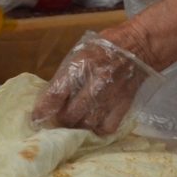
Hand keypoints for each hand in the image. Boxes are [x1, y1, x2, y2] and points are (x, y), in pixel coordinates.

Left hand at [33, 31, 165, 134]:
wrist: (139, 46)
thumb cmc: (105, 47)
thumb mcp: (79, 53)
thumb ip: (66, 76)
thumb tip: (51, 98)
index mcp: (80, 65)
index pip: (55, 94)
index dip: (43, 110)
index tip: (37, 118)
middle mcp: (95, 83)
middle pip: (70, 115)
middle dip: (60, 121)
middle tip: (57, 120)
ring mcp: (110, 97)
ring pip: (87, 124)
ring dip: (78, 127)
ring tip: (74, 124)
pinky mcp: (123, 105)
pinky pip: (107, 128)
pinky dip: (97, 130)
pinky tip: (94, 125)